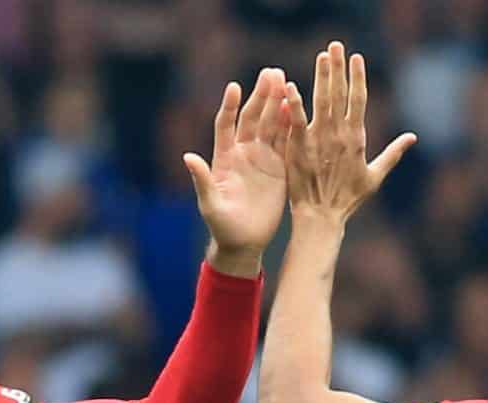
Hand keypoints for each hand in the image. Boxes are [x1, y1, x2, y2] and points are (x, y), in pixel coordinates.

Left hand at [186, 68, 289, 274]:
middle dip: (261, 95)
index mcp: (225, 158)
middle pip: (253, 118)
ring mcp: (262, 159)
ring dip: (278, 104)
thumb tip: (188, 157)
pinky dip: (292, 126)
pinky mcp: (279, 169)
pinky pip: (286, 143)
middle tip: (273, 73)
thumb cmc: (222, 226)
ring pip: (271, 125)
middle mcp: (243, 153)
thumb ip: (202, 179)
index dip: (230, 106)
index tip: (235, 87)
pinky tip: (299, 108)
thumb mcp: (210, 204)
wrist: (243, 243)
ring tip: (286, 81)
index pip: (226, 124)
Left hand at [281, 42, 416, 225]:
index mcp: (357, 138)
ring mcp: (319, 141)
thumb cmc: (348, 200)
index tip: (356, 57)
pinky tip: (291, 86)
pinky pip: (296, 122)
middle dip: (338, 68)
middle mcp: (339, 135)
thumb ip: (392, 153)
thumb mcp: (375, 176)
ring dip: (321, 77)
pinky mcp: (300, 149)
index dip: (357, 77)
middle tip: (335, 45)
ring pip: (321, 102)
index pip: (359, 100)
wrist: (322, 219)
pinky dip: (294, 104)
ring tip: (321, 55)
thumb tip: (412, 137)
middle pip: (339, 94)